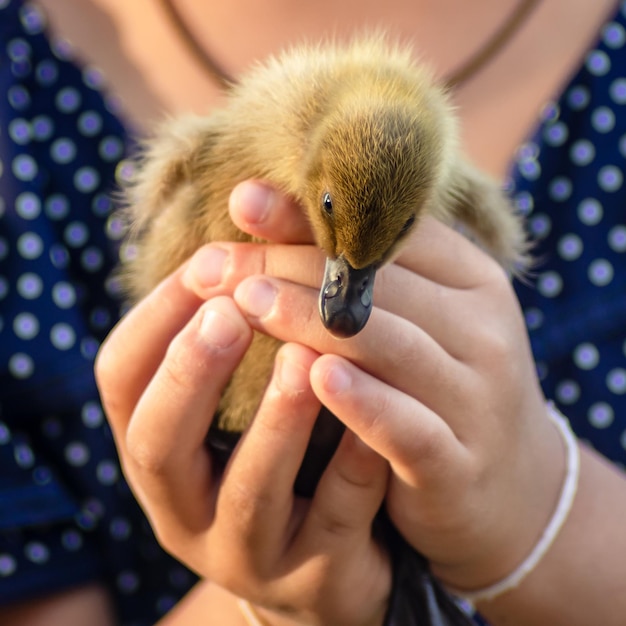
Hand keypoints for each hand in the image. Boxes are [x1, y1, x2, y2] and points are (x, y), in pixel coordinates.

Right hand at [96, 232, 390, 624]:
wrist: (333, 537)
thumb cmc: (284, 435)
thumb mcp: (248, 379)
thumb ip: (245, 306)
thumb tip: (252, 198)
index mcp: (159, 443)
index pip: (123, 378)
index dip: (155, 321)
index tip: (205, 266)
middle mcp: (185, 503)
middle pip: (159, 441)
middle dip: (192, 372)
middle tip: (231, 311)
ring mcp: (249, 549)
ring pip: (247, 493)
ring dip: (274, 424)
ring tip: (306, 361)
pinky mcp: (318, 574)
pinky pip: (335, 522)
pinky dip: (352, 468)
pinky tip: (376, 421)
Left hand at [217, 180, 564, 593]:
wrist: (513, 485)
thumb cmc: (443, 387)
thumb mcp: (418, 323)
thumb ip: (365, 276)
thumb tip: (271, 210)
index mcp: (474, 283)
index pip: (392, 232)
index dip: (313, 217)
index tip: (242, 202)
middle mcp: (484, 332)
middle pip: (381, 284)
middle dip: (291, 267)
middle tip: (218, 262)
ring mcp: (479, 400)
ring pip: (389, 346)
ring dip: (311, 319)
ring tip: (245, 301)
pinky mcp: (461, 465)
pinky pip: (408, 428)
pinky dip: (361, 401)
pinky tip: (313, 378)